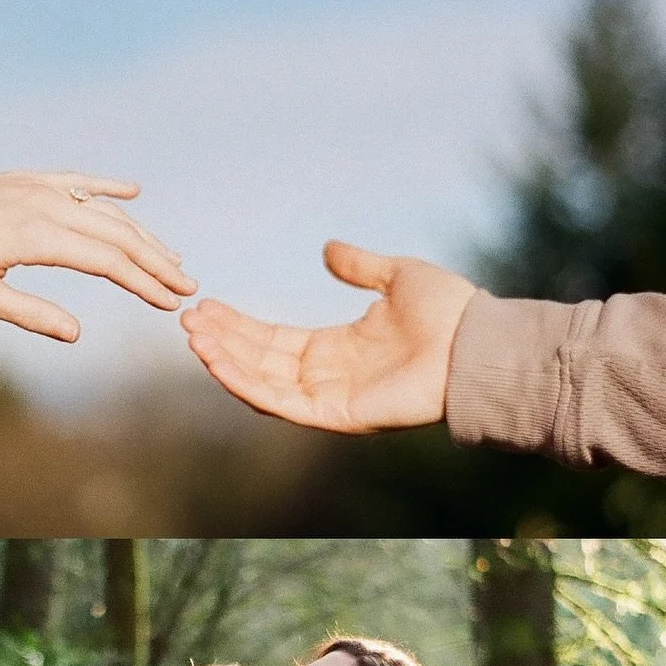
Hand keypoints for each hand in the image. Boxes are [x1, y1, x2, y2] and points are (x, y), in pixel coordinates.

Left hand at [0, 172, 195, 342]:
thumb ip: (27, 313)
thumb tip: (77, 333)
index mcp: (33, 235)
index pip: (106, 260)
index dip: (143, 283)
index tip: (171, 305)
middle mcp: (43, 204)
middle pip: (116, 233)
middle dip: (155, 262)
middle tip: (187, 288)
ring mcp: (36, 187)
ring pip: (103, 209)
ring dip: (140, 234)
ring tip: (170, 259)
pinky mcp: (25, 180)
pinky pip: (78, 182)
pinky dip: (108, 188)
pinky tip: (133, 192)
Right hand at [181, 241, 477, 430]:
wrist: (478, 344)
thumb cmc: (450, 314)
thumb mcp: (396, 276)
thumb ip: (360, 266)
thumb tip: (328, 250)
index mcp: (339, 348)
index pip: (275, 340)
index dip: (240, 325)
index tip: (208, 306)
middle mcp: (329, 376)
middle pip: (261, 360)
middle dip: (223, 341)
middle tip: (187, 319)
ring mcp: (331, 398)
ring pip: (262, 383)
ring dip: (225, 360)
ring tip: (193, 336)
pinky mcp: (336, 415)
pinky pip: (280, 402)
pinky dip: (245, 382)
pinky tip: (218, 359)